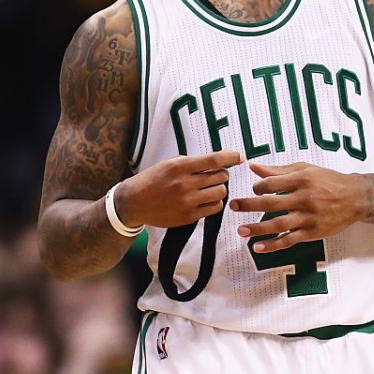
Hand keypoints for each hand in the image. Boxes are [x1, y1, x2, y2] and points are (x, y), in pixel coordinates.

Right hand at [116, 150, 242, 228]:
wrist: (133, 202)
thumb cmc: (154, 179)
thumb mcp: (170, 163)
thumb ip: (193, 162)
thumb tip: (221, 159)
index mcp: (179, 166)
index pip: (213, 160)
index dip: (231, 157)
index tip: (240, 156)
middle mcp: (184, 184)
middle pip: (221, 177)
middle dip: (222, 174)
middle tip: (215, 175)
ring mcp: (187, 202)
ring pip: (221, 193)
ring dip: (220, 189)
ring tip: (210, 188)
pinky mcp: (189, 216)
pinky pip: (214, 208)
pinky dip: (215, 202)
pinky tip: (206, 199)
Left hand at [229, 162, 366, 252]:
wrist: (356, 198)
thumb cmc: (328, 180)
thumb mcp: (306, 169)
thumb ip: (279, 170)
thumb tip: (253, 166)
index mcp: (302, 179)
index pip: (271, 182)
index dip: (258, 186)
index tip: (253, 190)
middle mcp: (304, 197)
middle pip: (271, 202)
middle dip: (249, 204)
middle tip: (233, 206)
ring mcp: (309, 217)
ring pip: (278, 224)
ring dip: (257, 228)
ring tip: (241, 230)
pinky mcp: (313, 232)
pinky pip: (289, 240)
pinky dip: (273, 245)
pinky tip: (258, 247)